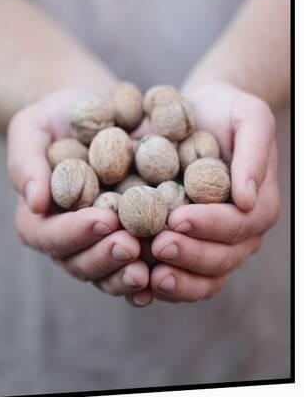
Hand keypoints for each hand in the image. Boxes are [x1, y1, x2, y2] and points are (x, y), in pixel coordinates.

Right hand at [7, 88, 150, 299]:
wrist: (101, 108)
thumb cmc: (60, 115)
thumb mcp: (33, 127)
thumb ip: (26, 161)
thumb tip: (34, 202)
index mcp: (41, 216)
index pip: (49, 235)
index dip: (75, 232)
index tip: (104, 219)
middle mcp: (71, 236)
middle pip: (80, 262)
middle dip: (105, 257)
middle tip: (130, 246)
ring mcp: (102, 242)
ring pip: (110, 273)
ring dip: (128, 275)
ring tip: (151, 270)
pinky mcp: (133, 237)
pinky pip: (141, 265)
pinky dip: (155, 273)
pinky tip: (171, 270)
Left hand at [127, 82, 280, 304]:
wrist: (198, 113)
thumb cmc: (225, 110)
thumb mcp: (249, 116)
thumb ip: (255, 152)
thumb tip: (249, 199)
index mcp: (257, 205)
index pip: (238, 224)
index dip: (209, 225)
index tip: (177, 219)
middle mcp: (239, 232)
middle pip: (221, 258)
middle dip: (190, 255)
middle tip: (158, 246)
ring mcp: (213, 243)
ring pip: (203, 277)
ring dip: (177, 282)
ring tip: (147, 277)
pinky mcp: (188, 244)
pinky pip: (180, 275)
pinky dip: (162, 286)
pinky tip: (137, 286)